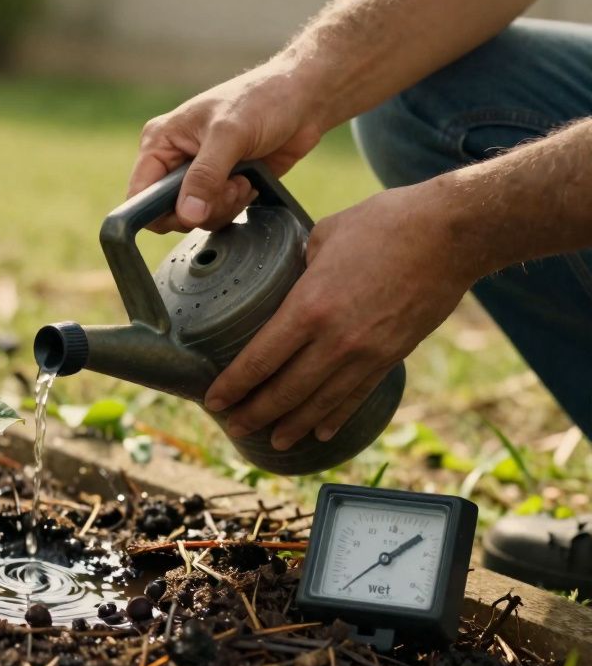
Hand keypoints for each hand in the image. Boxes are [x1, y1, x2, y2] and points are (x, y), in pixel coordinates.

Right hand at [129, 59, 326, 232]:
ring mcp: (197, 175)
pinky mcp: (220, 186)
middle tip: (229, 186)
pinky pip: (217, 214)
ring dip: (223, 206)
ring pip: (195, 217)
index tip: (191, 210)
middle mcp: (173, 160)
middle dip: (202, 208)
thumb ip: (205, 176)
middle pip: (168, 212)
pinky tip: (250, 182)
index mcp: (160, 142)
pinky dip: (235, 205)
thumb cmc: (263, 100)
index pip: (139, 193)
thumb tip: (187, 214)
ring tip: (243, 179)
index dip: (158, 211)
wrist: (303, 99)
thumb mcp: (229, 135)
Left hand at [202, 182, 477, 449]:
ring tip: (272, 441)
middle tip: (233, 425)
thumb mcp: (323, 236)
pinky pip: (357, 395)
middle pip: (285, 391)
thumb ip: (298, 266)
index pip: (259, 359)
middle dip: (254, 413)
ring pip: (320, 402)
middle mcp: (335, 340)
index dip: (233, 385)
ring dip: (292, 425)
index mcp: (309, 307)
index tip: (214, 400)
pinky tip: (320, 432)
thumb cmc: (385, 224)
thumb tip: (284, 277)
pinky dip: (336, 417)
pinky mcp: (392, 357)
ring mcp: (366, 353)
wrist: (452, 233)